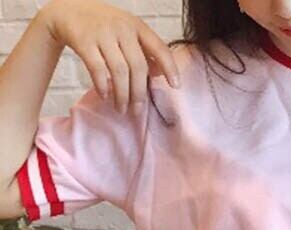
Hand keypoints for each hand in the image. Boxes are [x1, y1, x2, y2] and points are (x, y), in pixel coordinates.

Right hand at [37, 0, 179, 113]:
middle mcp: (122, 28)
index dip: (170, 67)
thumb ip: (145, 51)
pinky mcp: (84, 40)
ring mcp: (102, 33)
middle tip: (137, 111)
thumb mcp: (127, 32)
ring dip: (122, 95)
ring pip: (119, 71)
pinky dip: (103, 86)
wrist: (68, 10)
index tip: (176, 86)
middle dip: (139, 93)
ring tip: (121, 109)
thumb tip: (161, 74)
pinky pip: (98, 69)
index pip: (159, 47)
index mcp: (137, 26)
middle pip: (138, 67)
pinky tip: (105, 96)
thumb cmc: (105, 27)